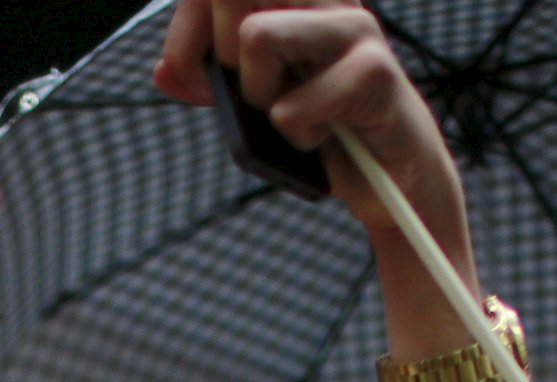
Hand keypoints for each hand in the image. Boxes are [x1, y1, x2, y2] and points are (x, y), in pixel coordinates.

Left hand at [152, 5, 470, 287]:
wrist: (390, 177)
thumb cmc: (324, 130)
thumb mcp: (255, 99)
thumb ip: (213, 78)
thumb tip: (165, 72)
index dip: (187, 28)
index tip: (188, 71)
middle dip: (219, 59)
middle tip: (258, 95)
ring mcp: (353, 28)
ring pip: (256, 35)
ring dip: (259, 95)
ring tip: (292, 116)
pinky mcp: (374, 72)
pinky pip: (291, 106)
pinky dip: (296, 134)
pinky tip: (323, 138)